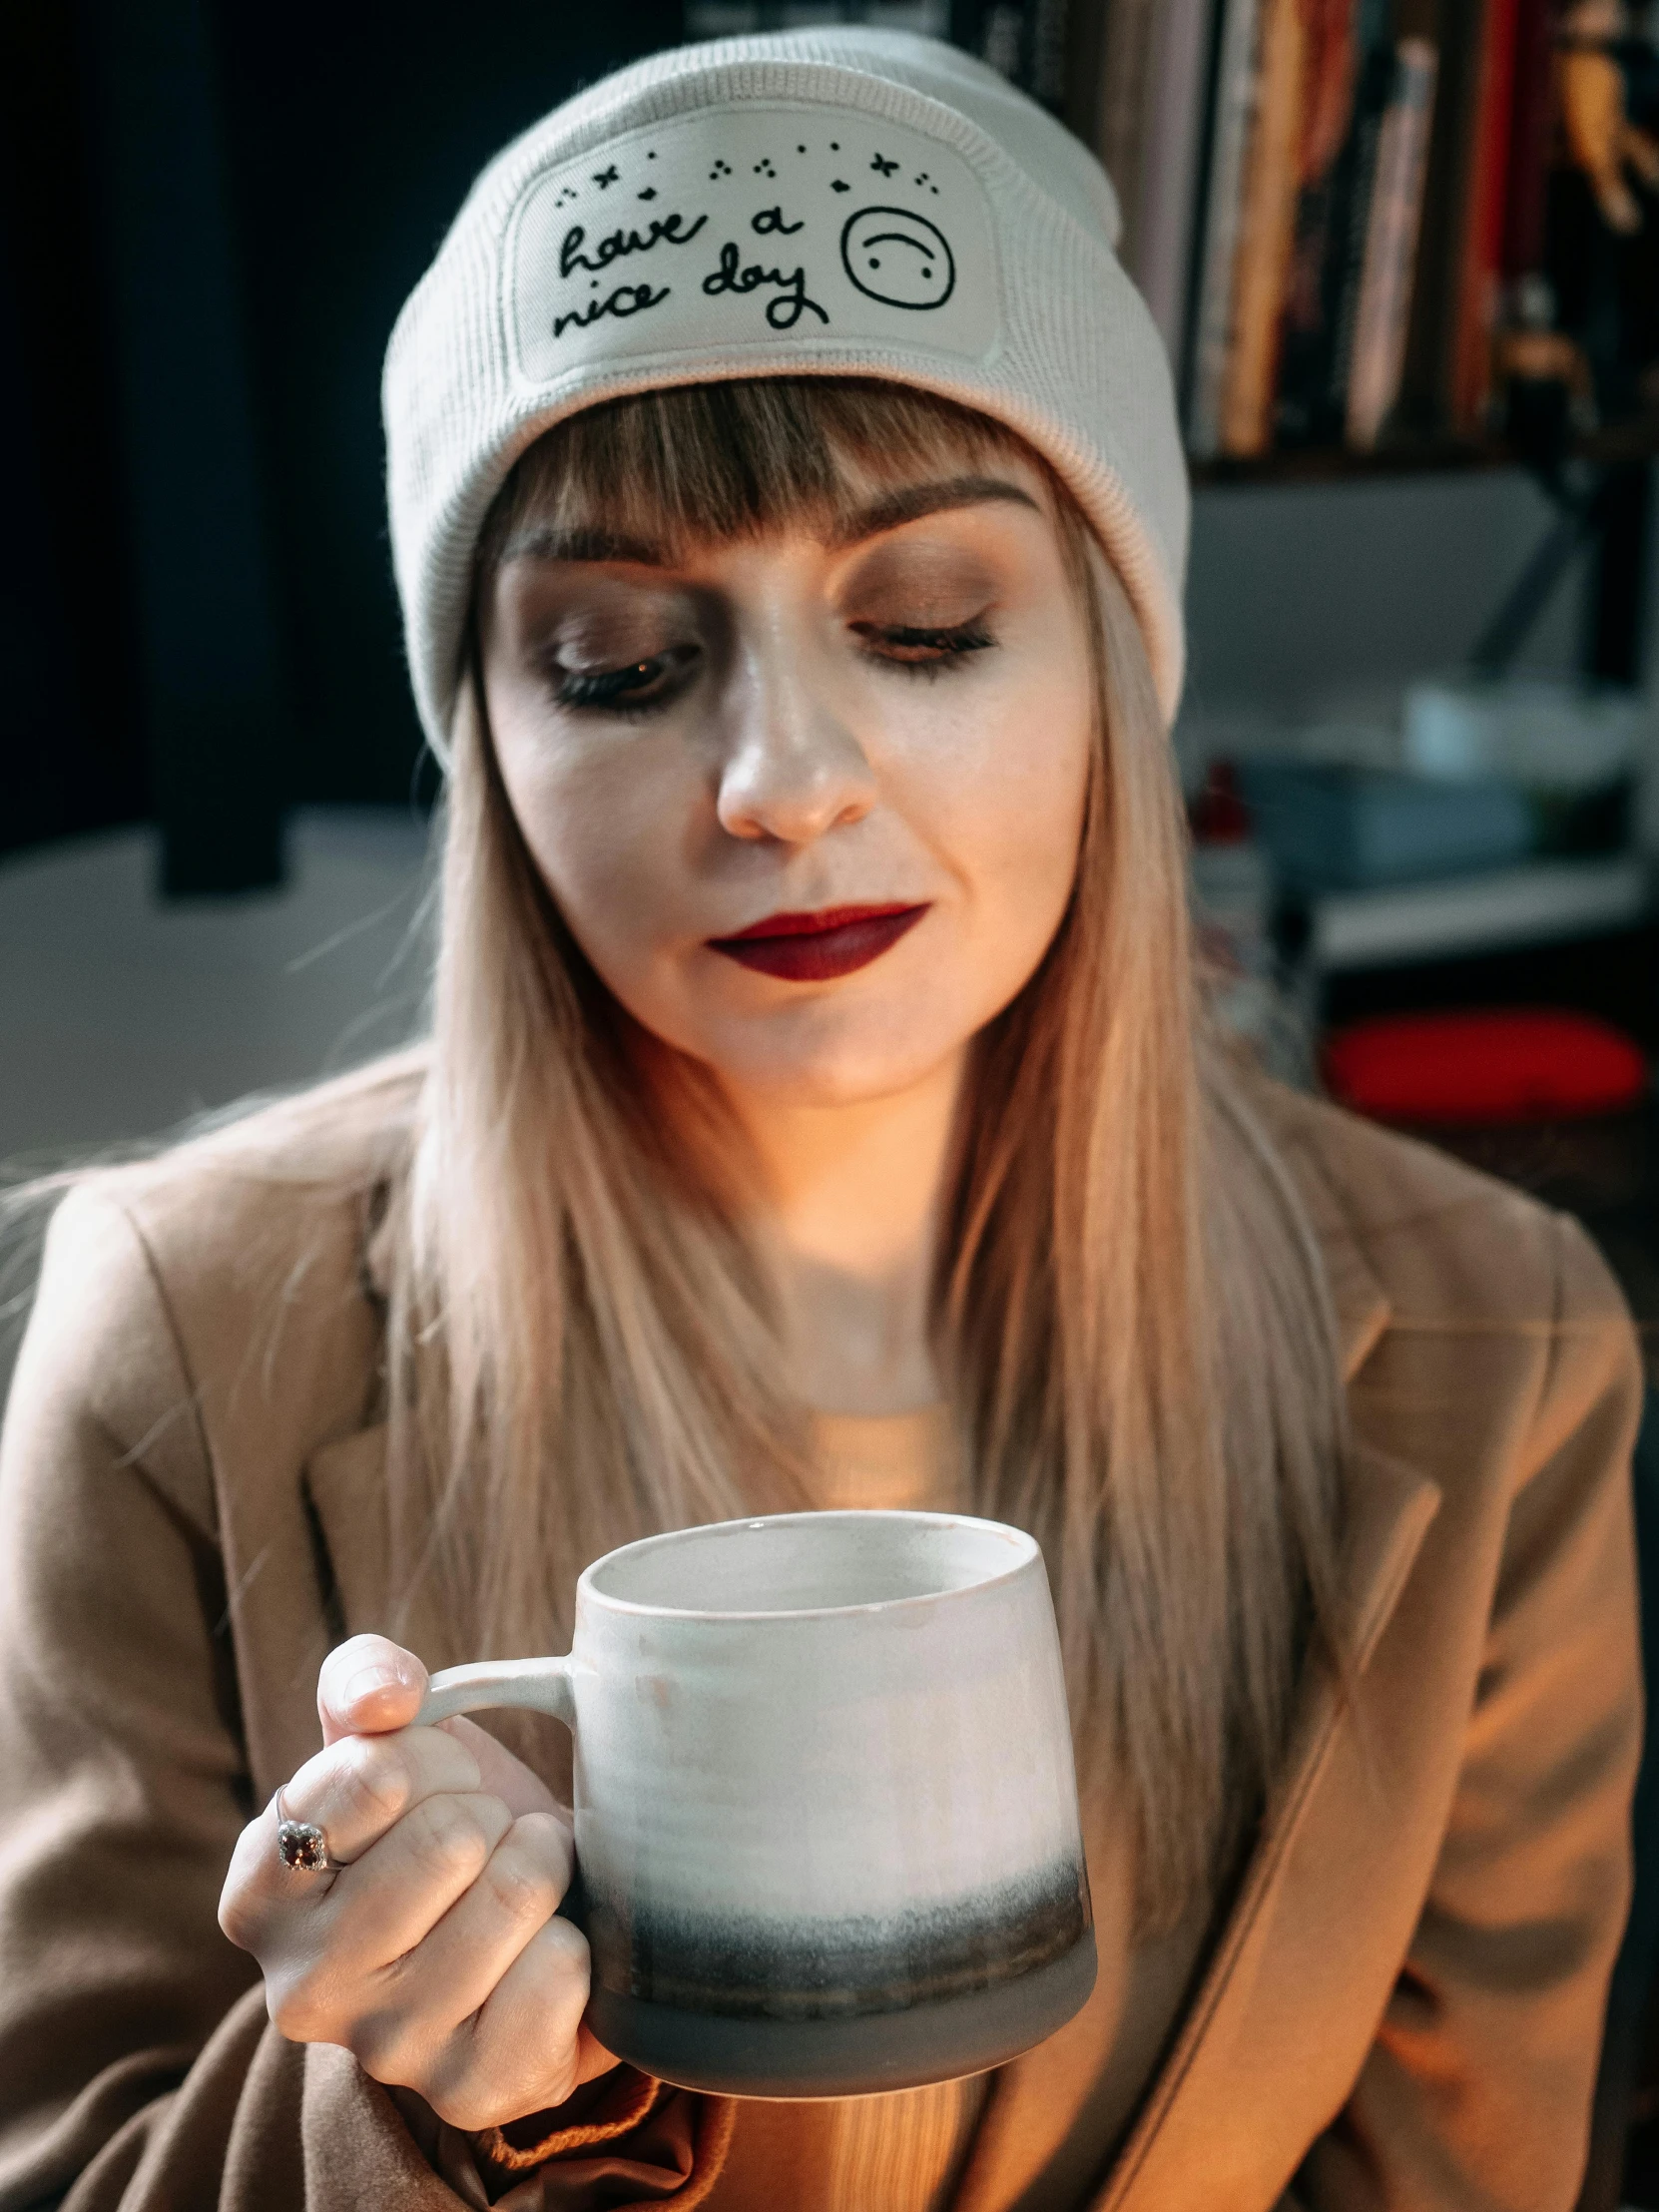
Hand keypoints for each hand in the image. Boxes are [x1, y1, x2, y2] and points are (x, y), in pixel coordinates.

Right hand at [219, 1633, 616, 2129]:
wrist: (521, 1925)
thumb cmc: (443, 1819)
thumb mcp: (394, 1735)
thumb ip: (367, 1679)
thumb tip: (386, 1696)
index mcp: (260, 1889)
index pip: (381, 1769)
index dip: (437, 1758)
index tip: (432, 1789)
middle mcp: (302, 1986)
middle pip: (453, 1838)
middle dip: (495, 1814)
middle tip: (485, 1842)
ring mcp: (387, 2049)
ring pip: (515, 1895)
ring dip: (542, 1866)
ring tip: (519, 1885)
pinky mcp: (471, 2091)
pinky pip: (561, 1973)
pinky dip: (576, 1942)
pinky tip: (541, 1952)